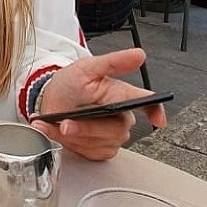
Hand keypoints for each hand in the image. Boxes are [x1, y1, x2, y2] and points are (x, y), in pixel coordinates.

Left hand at [31, 48, 166, 160]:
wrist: (50, 100)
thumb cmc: (70, 83)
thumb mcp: (87, 68)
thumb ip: (113, 62)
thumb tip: (139, 54)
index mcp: (122, 95)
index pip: (148, 104)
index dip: (156, 112)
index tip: (156, 120)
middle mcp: (120, 118)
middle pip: (116, 130)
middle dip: (88, 127)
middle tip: (68, 122)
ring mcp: (111, 136)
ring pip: (100, 142)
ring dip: (76, 134)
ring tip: (61, 122)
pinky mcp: (100, 149)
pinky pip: (90, 152)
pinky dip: (71, 143)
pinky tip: (61, 131)